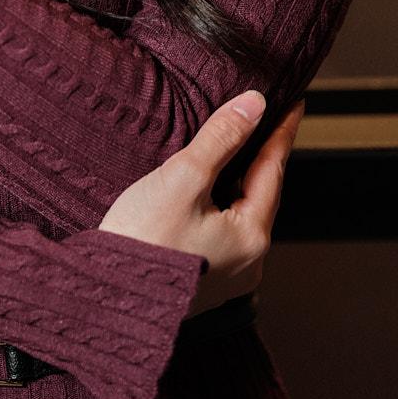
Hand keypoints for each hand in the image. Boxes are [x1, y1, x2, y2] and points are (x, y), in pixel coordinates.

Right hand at [98, 93, 304, 316]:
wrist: (105, 295)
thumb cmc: (142, 240)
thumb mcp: (183, 178)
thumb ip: (221, 138)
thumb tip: (254, 104)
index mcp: (251, 236)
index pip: (273, 169)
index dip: (281, 131)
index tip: (293, 103)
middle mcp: (248, 262)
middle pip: (260, 194)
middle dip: (261, 158)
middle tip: (266, 123)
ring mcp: (227, 276)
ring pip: (241, 215)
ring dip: (239, 184)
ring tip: (236, 153)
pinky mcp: (203, 282)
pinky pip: (223, 233)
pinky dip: (221, 207)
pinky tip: (207, 195)